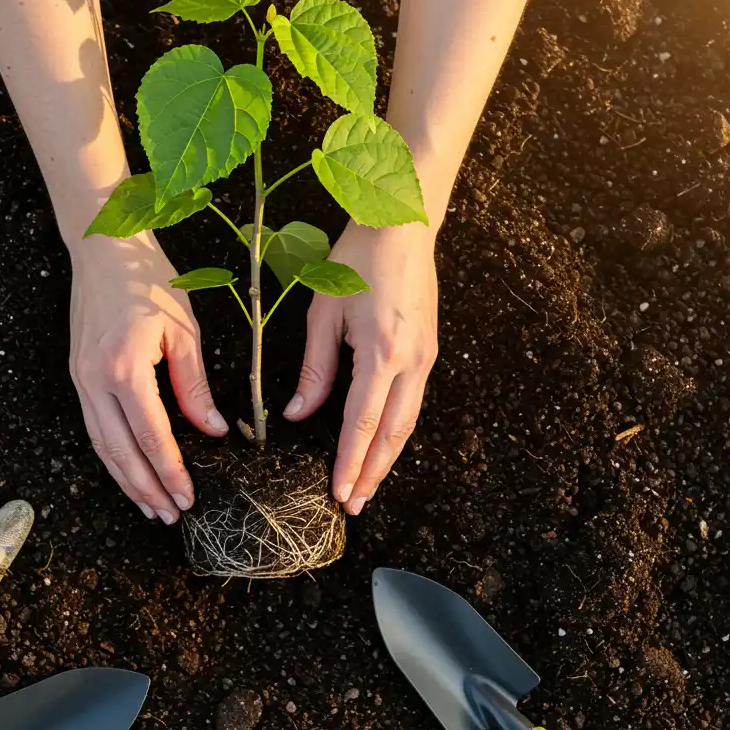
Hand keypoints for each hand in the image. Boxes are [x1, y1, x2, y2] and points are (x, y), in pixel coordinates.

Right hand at [69, 232, 227, 522]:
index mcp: (124, 368)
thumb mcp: (183, 331)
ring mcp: (80, 380)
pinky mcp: (76, 376)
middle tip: (170, 515)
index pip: (151, 436)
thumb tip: (212, 431)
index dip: (170, 472)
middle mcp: (94, 381)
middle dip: (146, 489)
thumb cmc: (148, 281)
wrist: (103, 248)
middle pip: (120, 452)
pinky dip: (111, 457)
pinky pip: (93, 428)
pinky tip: (128, 473)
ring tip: (150, 507)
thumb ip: (196, 387)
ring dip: (126, 481)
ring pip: (101, 446)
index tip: (187, 497)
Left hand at [283, 220, 437, 514]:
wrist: (403, 224)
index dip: (349, 462)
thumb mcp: (324, 313)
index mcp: (382, 352)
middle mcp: (411, 361)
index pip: (362, 423)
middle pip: (392, 434)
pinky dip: (396, 432)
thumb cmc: (358, 258)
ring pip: (408, 423)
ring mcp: (426, 357)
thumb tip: (299, 414)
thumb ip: (314, 370)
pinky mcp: (429, 351)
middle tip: (354, 505)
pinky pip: (413, 403)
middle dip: (372, 474)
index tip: (339, 492)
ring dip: (386, 459)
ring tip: (366, 486)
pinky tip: (381, 446)